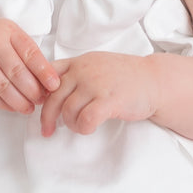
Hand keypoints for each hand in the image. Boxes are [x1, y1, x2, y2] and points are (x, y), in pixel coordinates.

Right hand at [0, 16, 59, 113]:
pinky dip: (3, 104)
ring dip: (19, 101)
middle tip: (42, 100)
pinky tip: (13, 107)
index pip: (30, 53)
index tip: (54, 85)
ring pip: (2, 86)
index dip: (44, 71)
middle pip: (16, 72)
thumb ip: (27, 53)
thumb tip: (48, 79)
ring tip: (30, 108)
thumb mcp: (10, 35)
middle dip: (33, 90)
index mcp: (8, 32)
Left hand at [39, 51, 157, 137]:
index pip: (47, 72)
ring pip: (68, 111)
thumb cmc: (125, 76)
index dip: (39, 91)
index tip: (38, 105)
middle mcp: (84, 71)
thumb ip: (76, 73)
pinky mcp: (109, 101)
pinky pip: (85, 120)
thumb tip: (49, 90)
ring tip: (78, 126)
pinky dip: (83, 128)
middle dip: (47, 117)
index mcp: (79, 62)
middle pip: (53, 97)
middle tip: (48, 130)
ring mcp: (96, 85)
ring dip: (70, 124)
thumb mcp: (97, 65)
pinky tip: (89, 128)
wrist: (154, 80)